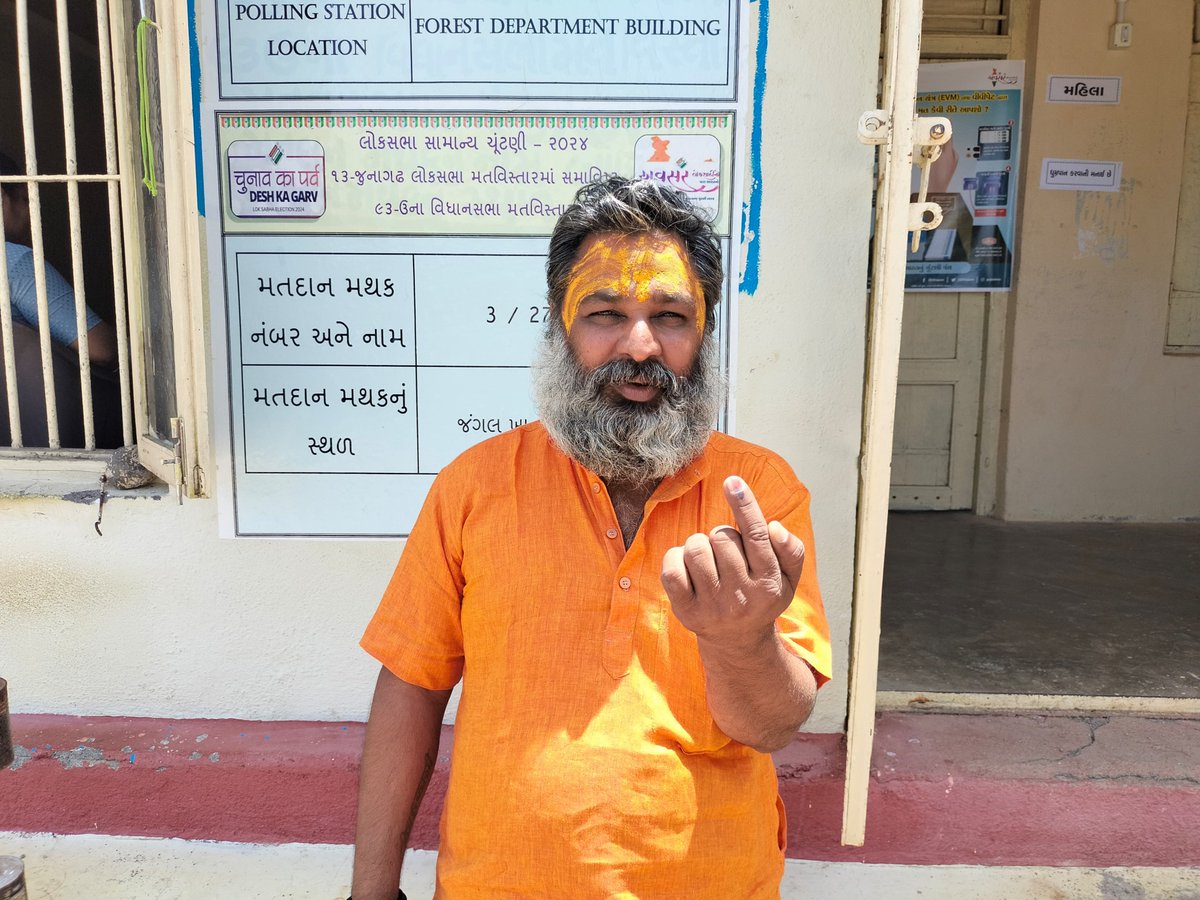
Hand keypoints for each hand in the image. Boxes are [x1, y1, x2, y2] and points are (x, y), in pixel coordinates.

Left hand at [661, 475, 805, 650]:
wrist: (738, 642)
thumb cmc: (762, 598)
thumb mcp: (788, 578)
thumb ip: (790, 550)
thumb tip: (774, 526)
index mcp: (768, 583)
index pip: (755, 536)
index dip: (744, 504)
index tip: (733, 481)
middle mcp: (742, 596)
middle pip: (721, 537)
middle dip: (722, 536)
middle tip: (726, 553)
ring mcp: (712, 605)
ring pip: (696, 548)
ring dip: (699, 546)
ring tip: (708, 561)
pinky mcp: (686, 611)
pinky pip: (672, 568)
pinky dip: (675, 559)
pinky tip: (687, 568)